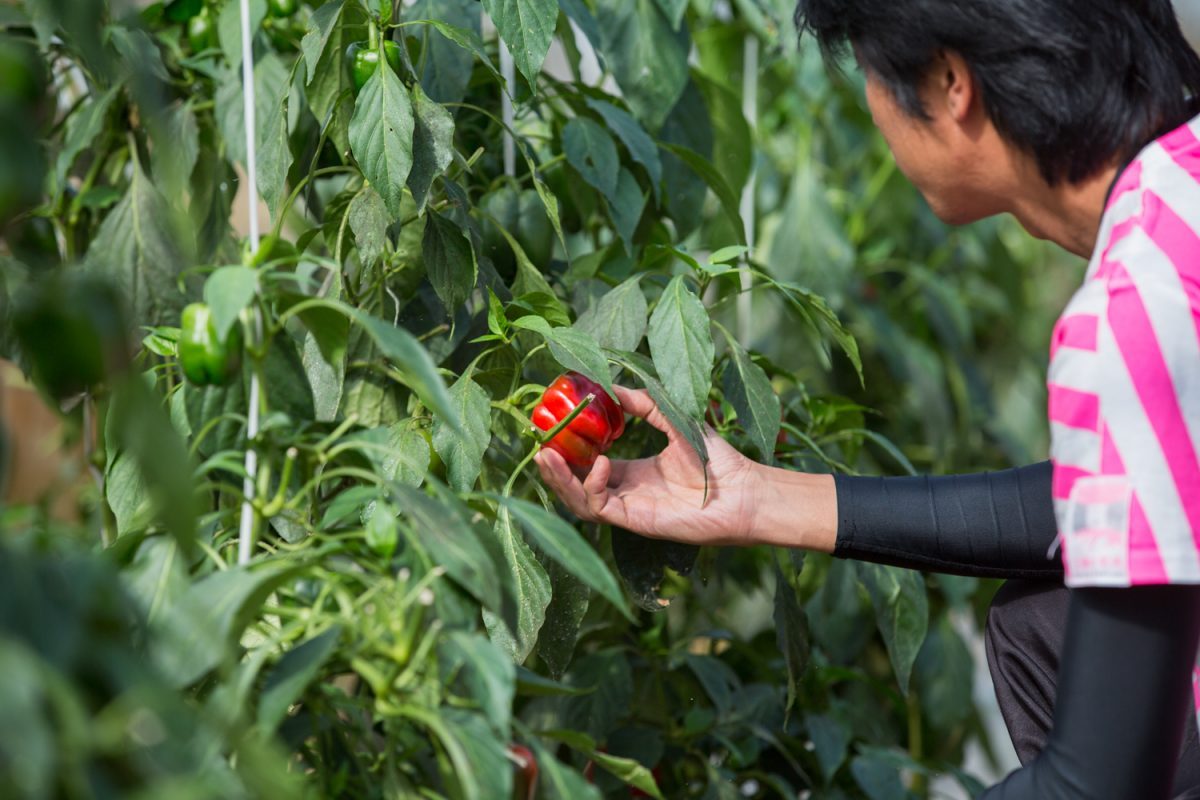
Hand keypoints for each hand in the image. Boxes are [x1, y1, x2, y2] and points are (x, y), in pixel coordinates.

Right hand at [534, 385, 765, 546]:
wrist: (743, 491)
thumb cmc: (718, 459)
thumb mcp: (674, 419)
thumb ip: (644, 403)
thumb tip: (612, 385)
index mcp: (632, 472)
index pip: (588, 464)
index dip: (568, 449)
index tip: (554, 426)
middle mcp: (626, 492)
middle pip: (575, 484)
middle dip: (553, 466)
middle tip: (538, 443)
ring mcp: (628, 508)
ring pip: (579, 500)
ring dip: (559, 479)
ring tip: (546, 455)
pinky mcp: (635, 521)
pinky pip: (600, 507)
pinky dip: (592, 485)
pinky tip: (599, 463)